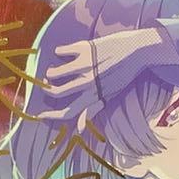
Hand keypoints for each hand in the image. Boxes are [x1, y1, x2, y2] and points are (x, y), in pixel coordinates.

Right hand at [39, 27, 166, 117]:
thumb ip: (92, 110)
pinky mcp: (85, 49)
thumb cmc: (124, 75)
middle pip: (57, 92)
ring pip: (55, 73)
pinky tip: (61, 52)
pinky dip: (59, 51)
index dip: (51, 116)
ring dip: (51, 73)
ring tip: (52, 71)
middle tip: (45, 86)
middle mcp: (88, 82)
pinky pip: (62, 51)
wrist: (138, 51)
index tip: (40, 115)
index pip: (68, 112)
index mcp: (94, 96)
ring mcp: (85, 65)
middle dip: (47, 90)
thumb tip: (80, 130)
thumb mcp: (109, 95)